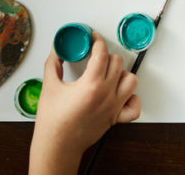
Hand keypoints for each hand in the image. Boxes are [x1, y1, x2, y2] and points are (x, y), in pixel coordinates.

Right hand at [29, 34, 139, 173]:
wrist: (57, 146)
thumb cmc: (52, 121)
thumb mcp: (49, 86)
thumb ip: (53, 64)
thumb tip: (57, 50)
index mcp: (91, 85)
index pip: (102, 53)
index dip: (97, 41)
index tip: (92, 38)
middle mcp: (106, 95)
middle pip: (117, 62)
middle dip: (106, 55)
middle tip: (95, 57)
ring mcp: (114, 107)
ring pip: (131, 80)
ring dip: (121, 73)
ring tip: (108, 74)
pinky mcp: (116, 118)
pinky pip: (134, 106)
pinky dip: (131, 98)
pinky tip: (119, 94)